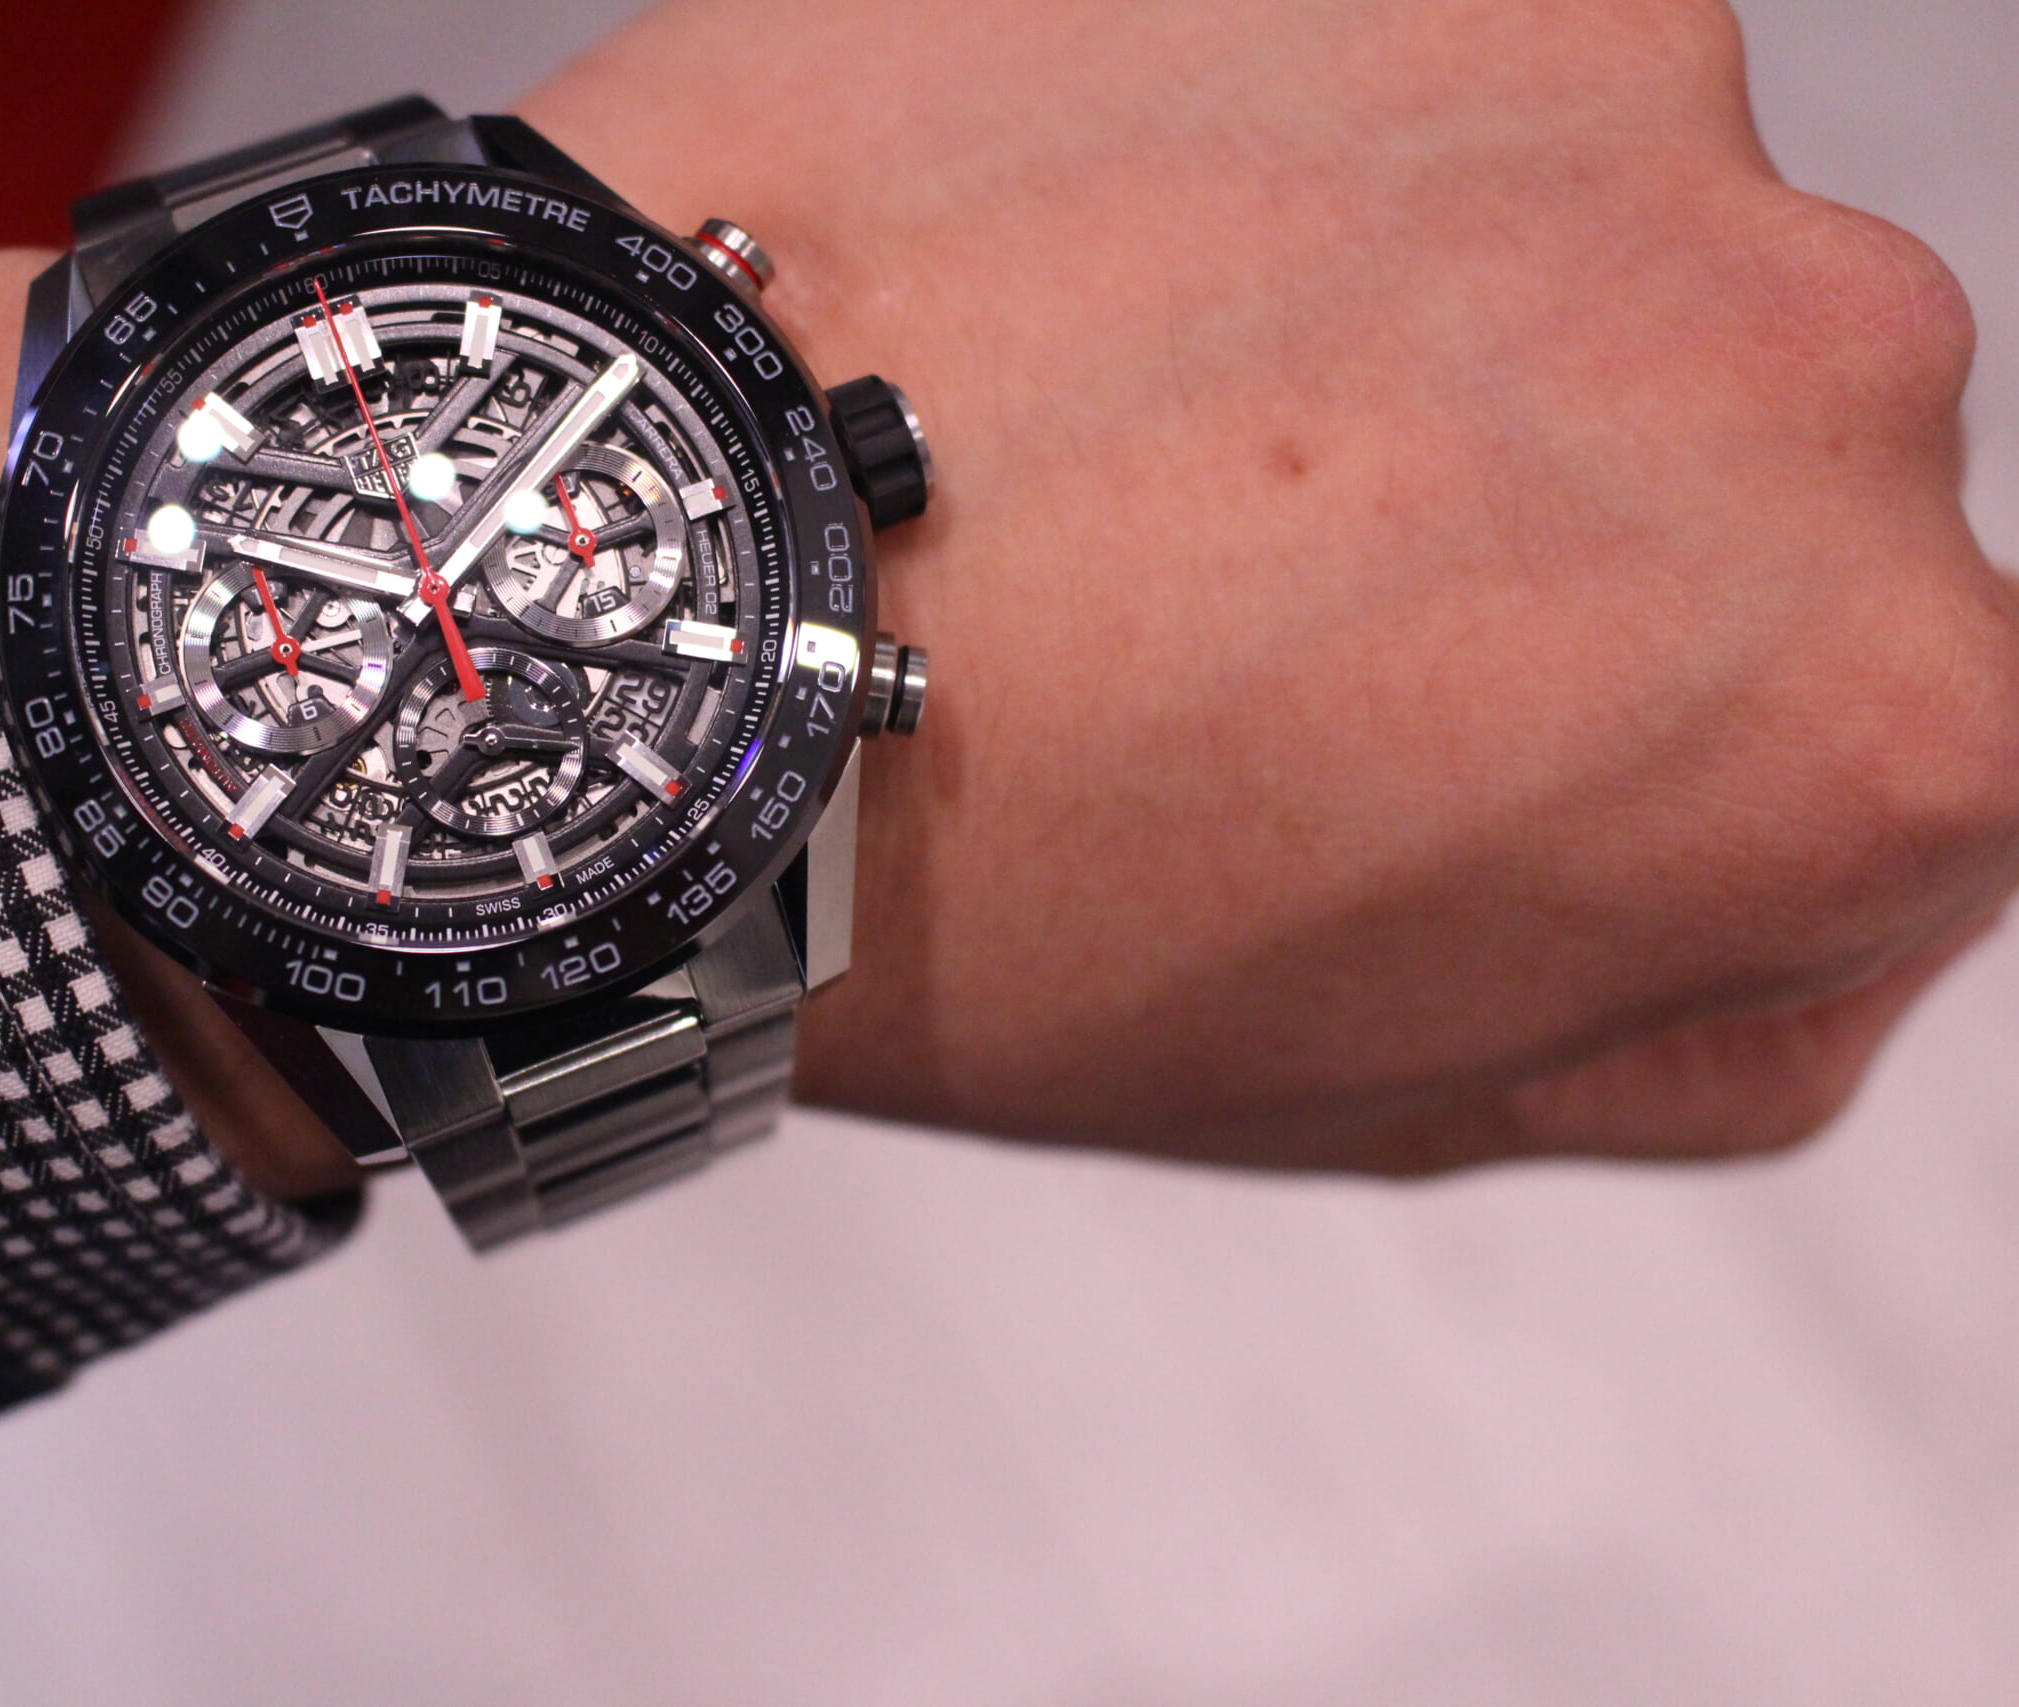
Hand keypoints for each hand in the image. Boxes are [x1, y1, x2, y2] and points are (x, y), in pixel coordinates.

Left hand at [0, 0, 2018, 1193]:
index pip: (1884, 697)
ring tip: (1120, 426)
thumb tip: (1838, 857)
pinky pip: (1403, 68)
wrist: (641, 592)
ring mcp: (1619, 108)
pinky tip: (1086, 274)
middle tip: (1248, 587)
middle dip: (1537, 504)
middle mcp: (1821, 372)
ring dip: (1397, 308)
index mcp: (1871, 713)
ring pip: (1569, 226)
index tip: (1460, 716)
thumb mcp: (1398, 1079)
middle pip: (1741, 435)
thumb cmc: (974, 879)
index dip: (1641, 720)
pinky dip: (1279, 150)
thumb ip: (1716, 987)